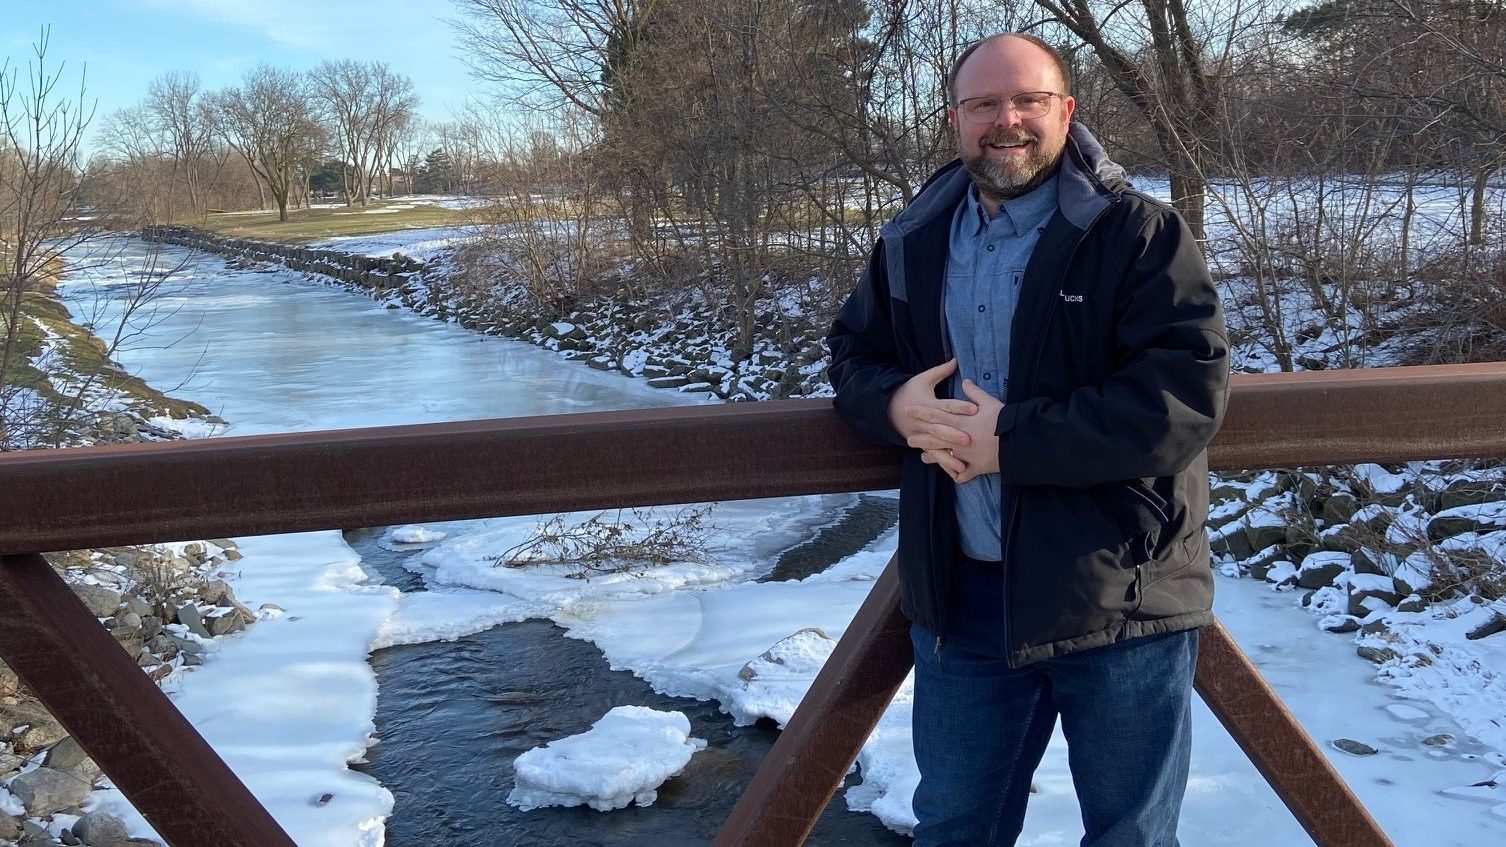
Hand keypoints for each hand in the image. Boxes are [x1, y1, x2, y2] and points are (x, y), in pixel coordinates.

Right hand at [888, 358, 976, 479]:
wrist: (888, 408)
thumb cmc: (909, 392)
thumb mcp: (922, 379)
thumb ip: (940, 371)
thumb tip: (956, 360)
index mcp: (927, 405)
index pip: (945, 406)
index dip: (959, 407)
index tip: (974, 409)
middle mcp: (924, 423)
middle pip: (941, 430)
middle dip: (954, 435)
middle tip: (969, 439)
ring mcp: (922, 436)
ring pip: (936, 448)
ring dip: (948, 457)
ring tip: (962, 464)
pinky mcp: (922, 445)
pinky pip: (934, 457)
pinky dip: (944, 465)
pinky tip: (956, 472)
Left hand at [910, 379, 1001, 483]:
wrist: (1018, 441)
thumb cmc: (1004, 420)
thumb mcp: (989, 401)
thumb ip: (974, 392)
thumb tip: (965, 381)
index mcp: (960, 422)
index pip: (935, 415)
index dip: (920, 411)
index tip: (907, 409)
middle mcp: (959, 440)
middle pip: (934, 438)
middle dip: (920, 438)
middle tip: (908, 439)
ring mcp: (965, 456)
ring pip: (944, 457)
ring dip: (933, 457)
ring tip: (923, 457)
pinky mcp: (975, 468)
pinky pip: (963, 474)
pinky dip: (958, 475)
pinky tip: (952, 474)